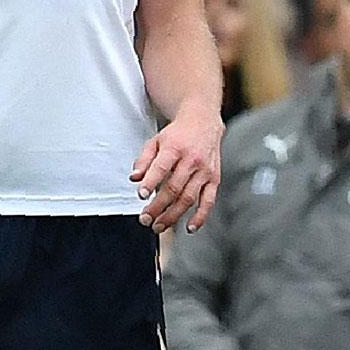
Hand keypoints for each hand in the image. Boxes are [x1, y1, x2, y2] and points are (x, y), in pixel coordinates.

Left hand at [132, 105, 220, 231]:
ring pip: (189, 198)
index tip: (141, 196)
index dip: (151, 183)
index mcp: (175, 148)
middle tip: (145, 219)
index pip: (162, 167)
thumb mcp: (156, 140)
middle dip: (158, 207)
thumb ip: (143, 160)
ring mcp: (205, 171)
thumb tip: (134, 179)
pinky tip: (190, 227)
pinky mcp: (214, 179)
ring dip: (173, 215)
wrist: (204, 122)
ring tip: (158, 226)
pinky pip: (209, 201)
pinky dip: (200, 216)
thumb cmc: (178, 134)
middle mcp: (192, 160)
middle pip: (174, 188)